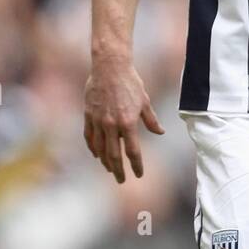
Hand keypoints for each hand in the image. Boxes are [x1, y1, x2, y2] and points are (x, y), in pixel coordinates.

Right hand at [83, 58, 163, 183]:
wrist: (109, 67)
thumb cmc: (131, 83)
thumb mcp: (145, 102)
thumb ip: (151, 120)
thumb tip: (160, 132)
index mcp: (128, 123)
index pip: (132, 152)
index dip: (136, 165)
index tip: (138, 174)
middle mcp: (111, 125)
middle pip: (114, 155)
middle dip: (118, 170)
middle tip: (121, 180)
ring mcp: (98, 121)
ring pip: (99, 149)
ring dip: (105, 162)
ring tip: (110, 169)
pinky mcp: (88, 115)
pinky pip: (89, 137)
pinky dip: (92, 148)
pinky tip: (96, 154)